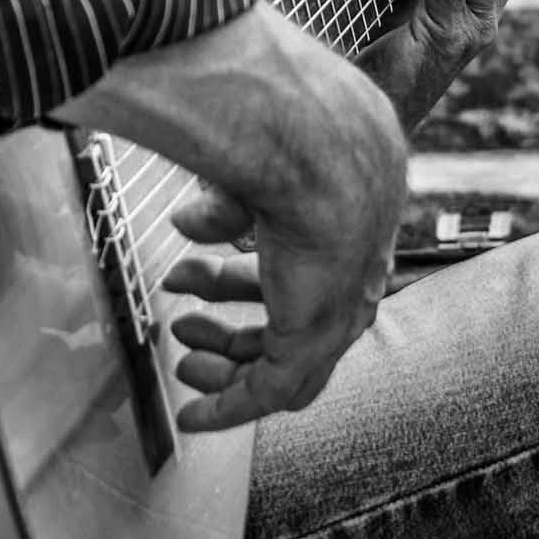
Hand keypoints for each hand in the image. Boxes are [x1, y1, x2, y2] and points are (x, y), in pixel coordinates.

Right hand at [54, 3, 406, 433]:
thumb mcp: (253, 163)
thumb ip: (226, 203)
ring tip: (185, 360)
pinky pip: (269, 394)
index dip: (246, 269)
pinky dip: (229, 408)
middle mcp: (353, 266)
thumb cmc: (290, 123)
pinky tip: (192, 414)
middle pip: (293, 311)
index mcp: (349, 212)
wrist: (318, 143)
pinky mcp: (313, 337)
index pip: (301, 256)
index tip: (198, 272)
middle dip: (235, 320)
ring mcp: (338, 306)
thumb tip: (190, 221)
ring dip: (228, 362)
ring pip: (285, 360)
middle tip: (188, 323)